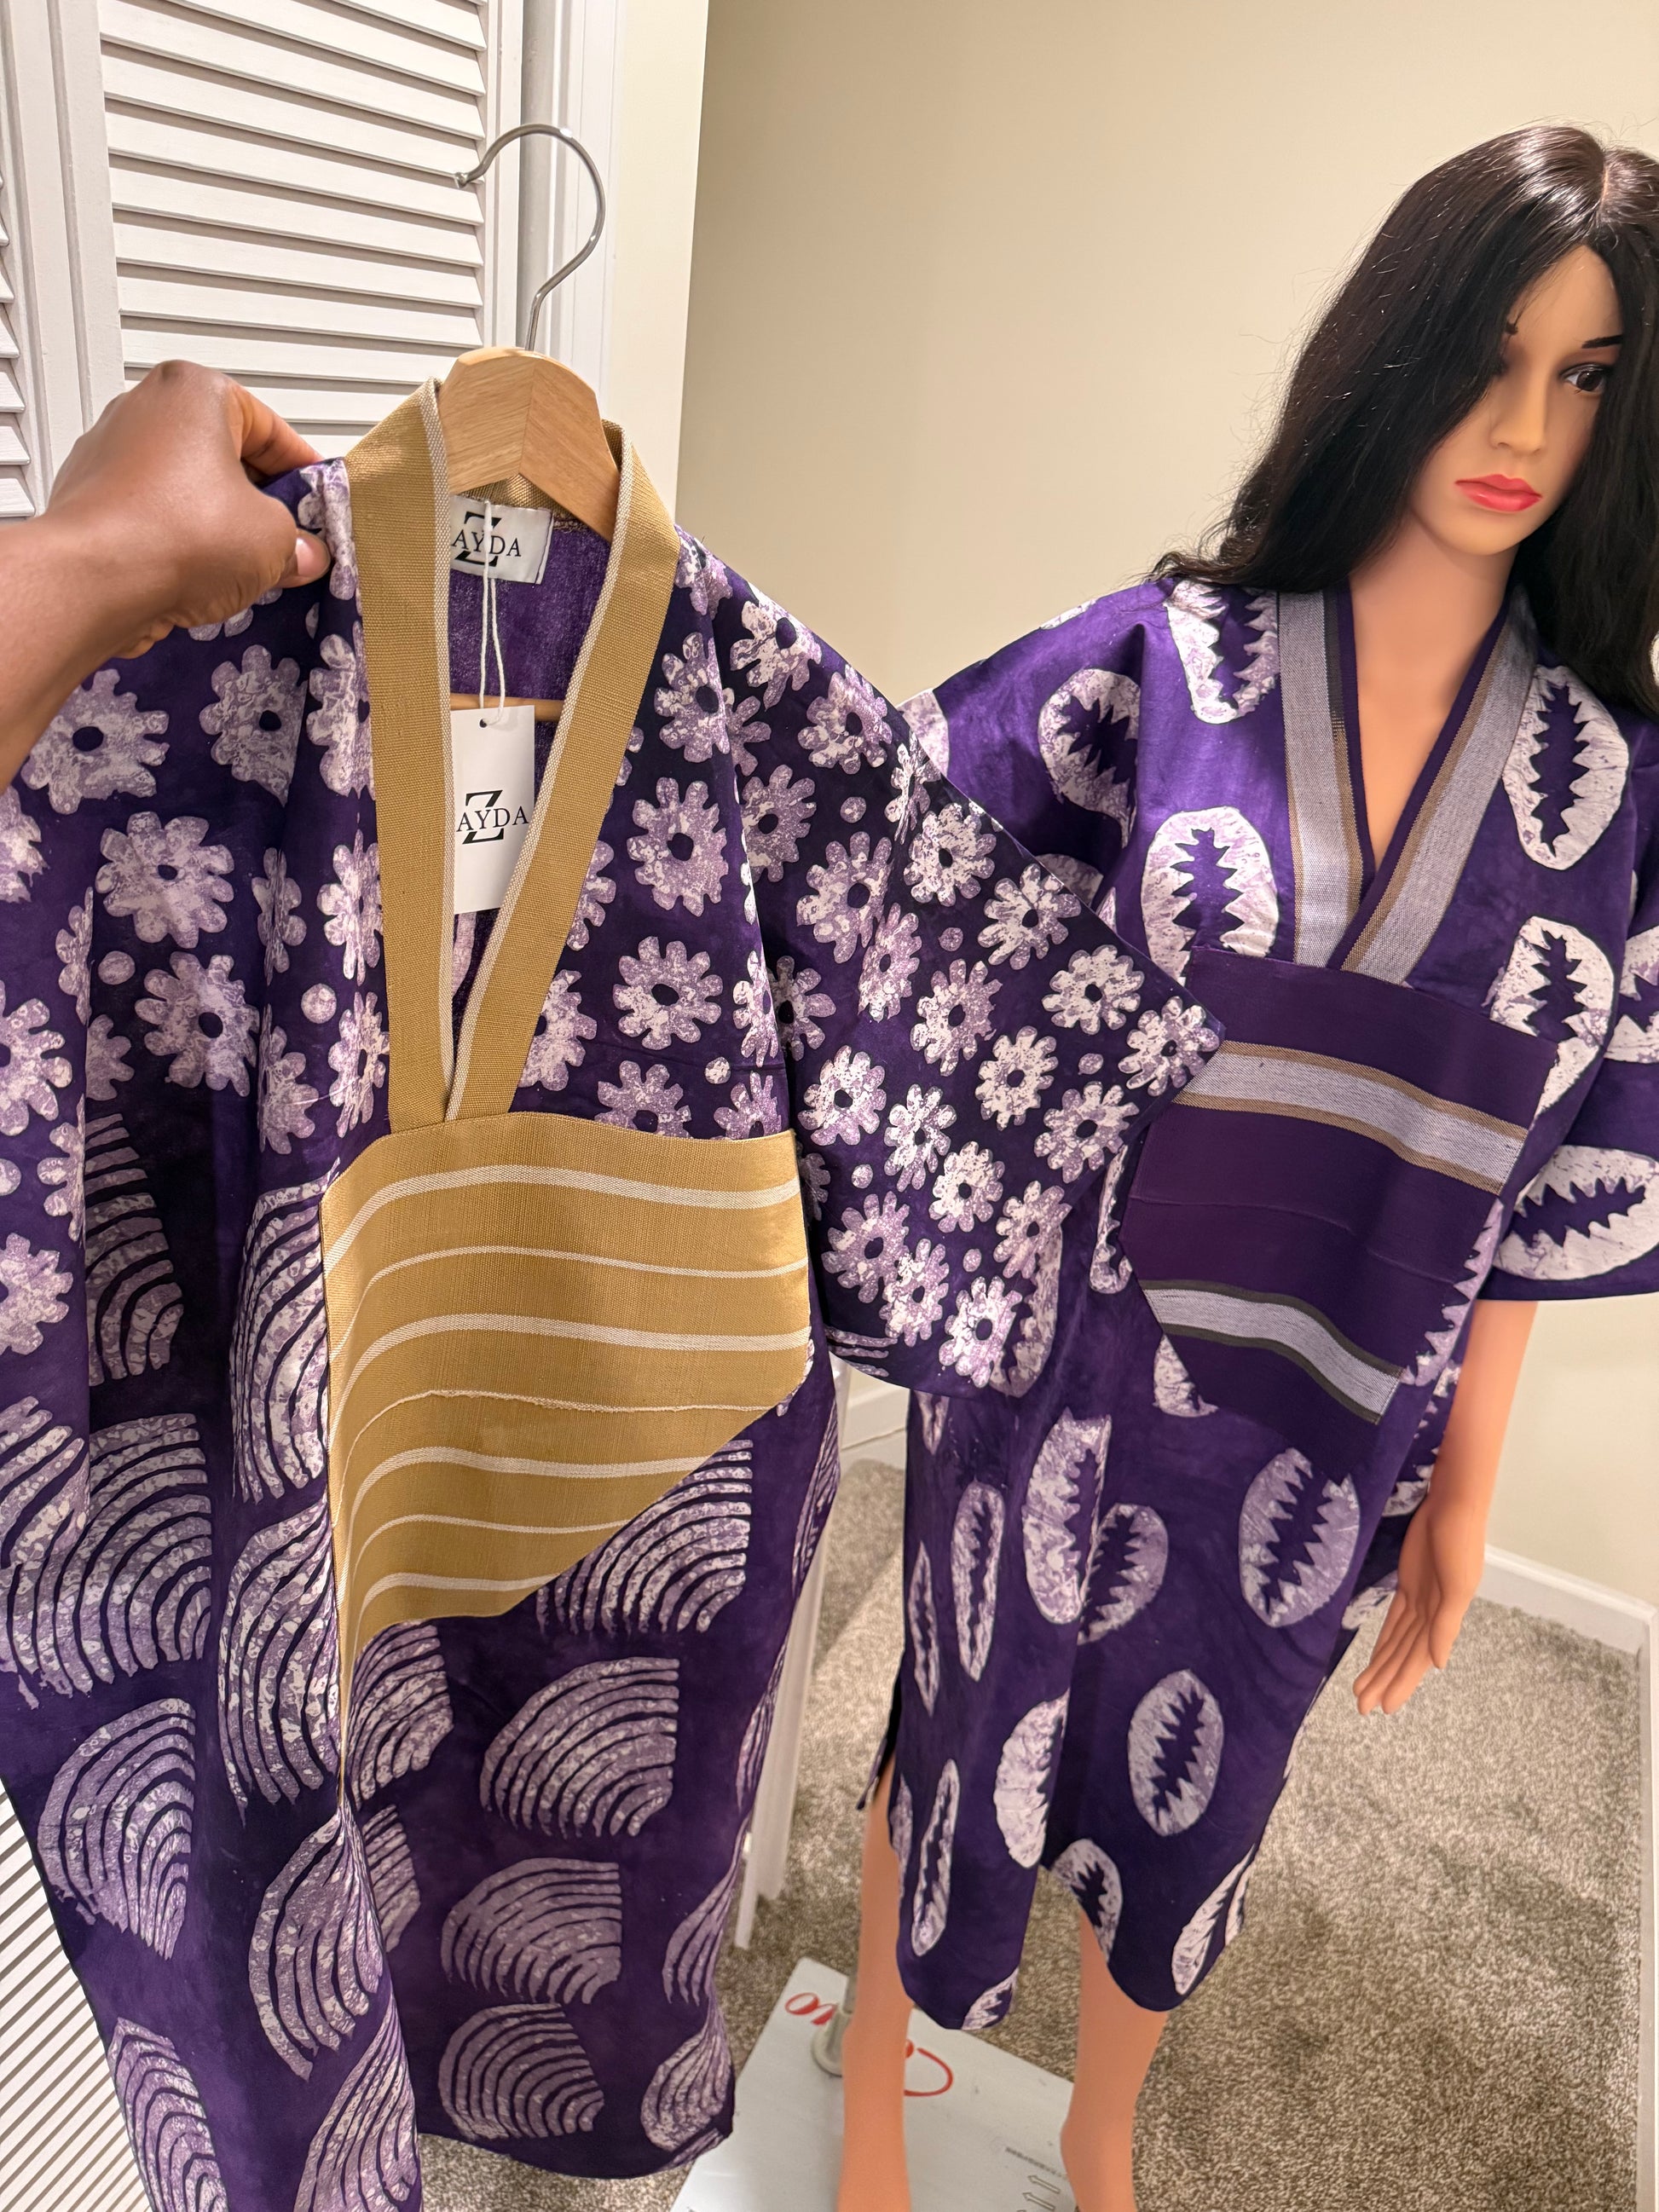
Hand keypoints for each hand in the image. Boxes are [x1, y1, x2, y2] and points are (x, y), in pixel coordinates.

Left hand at [42, 360, 329, 655]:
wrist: (95, 580)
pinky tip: (196, 575)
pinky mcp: (90, 497)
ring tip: (242, 567)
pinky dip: (175, 541)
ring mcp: (109, 451)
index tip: (317, 506)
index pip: (270, 428)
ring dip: (217, 524)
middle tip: (285, 543)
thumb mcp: (272, 541)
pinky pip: (151, 515)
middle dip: (258, 502)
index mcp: (194, 390)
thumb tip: (302, 555)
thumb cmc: (177, 534)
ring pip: (186, 488)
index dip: (302, 474)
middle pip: (224, 456)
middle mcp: (145, 408)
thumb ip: (296, 543)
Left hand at [1353, 1491, 1485, 1715]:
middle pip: (1403, 1656)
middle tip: (1362, 1708)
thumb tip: (1438, 1665)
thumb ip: (1446, 1626)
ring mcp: (1420, 1600)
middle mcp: (1431, 1615)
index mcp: (1444, 1619)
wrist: (1451, 1507)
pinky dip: (1386, 1640)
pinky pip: (1394, 1620)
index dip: (1400, 1683)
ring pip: (1396, 1642)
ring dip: (1381, 1666)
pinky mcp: (1408, 1584)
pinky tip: (1377, 1656)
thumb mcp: (1457, 1587)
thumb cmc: (1458, 1545)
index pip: (1417, 1660)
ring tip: (1361, 1690)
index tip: (1383, 1708)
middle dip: (1385, 1681)